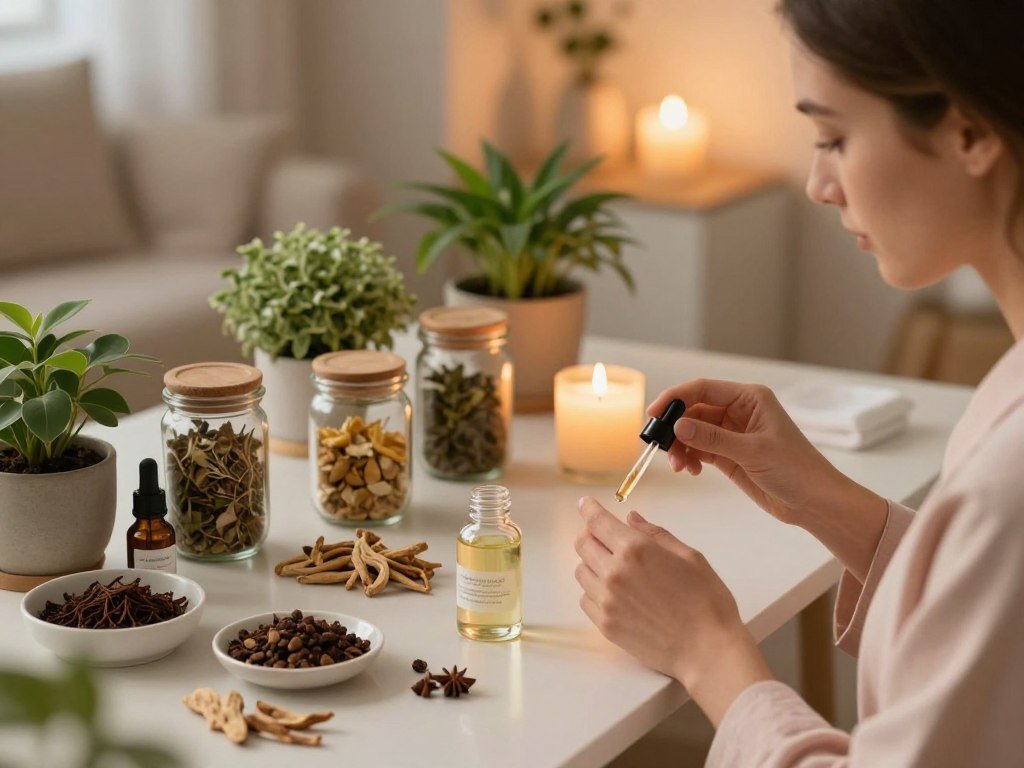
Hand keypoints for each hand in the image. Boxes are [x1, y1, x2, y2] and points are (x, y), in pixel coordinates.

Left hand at [574, 496, 771, 724]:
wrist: (708, 651)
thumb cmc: (707, 601)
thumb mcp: (689, 557)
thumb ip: (655, 534)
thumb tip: (630, 518)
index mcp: (635, 550)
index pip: (597, 521)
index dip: (589, 509)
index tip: (585, 504)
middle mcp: (614, 573)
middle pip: (583, 544)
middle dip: (591, 534)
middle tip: (605, 536)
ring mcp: (607, 601)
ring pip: (581, 571)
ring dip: (593, 564)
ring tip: (615, 568)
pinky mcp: (605, 625)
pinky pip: (586, 599)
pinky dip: (595, 591)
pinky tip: (615, 594)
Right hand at [649, 378, 889, 581]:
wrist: (814, 503)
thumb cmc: (796, 470)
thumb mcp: (752, 452)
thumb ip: (713, 438)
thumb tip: (678, 426)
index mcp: (749, 398)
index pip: (702, 388)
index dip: (675, 398)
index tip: (654, 414)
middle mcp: (739, 411)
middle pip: (694, 410)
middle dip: (675, 428)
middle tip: (661, 447)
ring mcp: (733, 433)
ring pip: (693, 431)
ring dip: (681, 446)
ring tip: (680, 466)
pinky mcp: (729, 454)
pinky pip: (700, 449)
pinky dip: (690, 457)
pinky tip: (691, 470)